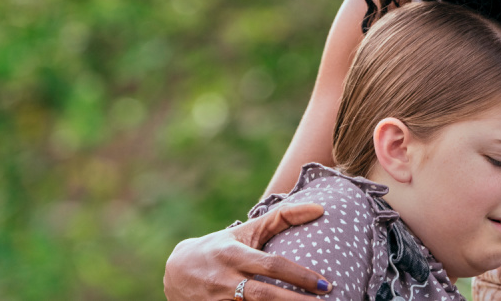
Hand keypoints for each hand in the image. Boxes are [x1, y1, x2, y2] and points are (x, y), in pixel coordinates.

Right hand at [163, 203, 332, 299]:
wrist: (175, 271)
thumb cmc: (222, 246)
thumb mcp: (247, 230)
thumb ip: (282, 217)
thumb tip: (320, 208)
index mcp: (235, 254)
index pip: (272, 265)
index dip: (300, 276)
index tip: (325, 284)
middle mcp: (225, 279)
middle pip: (265, 295)